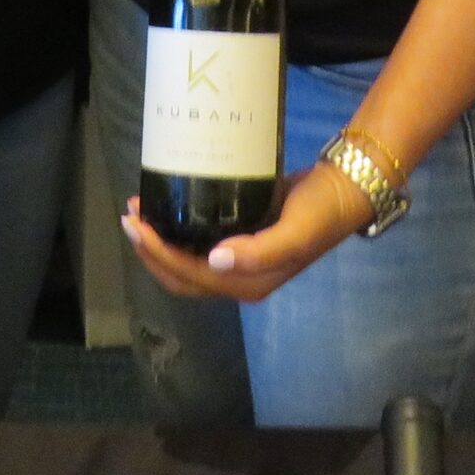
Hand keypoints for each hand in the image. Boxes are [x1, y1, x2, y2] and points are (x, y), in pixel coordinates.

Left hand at [118, 162, 372, 302]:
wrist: (345, 191)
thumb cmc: (319, 213)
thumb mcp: (294, 234)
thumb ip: (259, 252)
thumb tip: (214, 261)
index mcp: (247, 284)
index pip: (189, 275)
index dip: (158, 253)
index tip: (135, 224)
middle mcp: (239, 278)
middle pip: (181, 274)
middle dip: (150, 249)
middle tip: (130, 215)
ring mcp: (240, 259)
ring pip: (187, 259)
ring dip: (161, 240)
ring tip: (142, 209)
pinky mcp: (242, 237)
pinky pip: (200, 241)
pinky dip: (180, 229)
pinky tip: (171, 205)